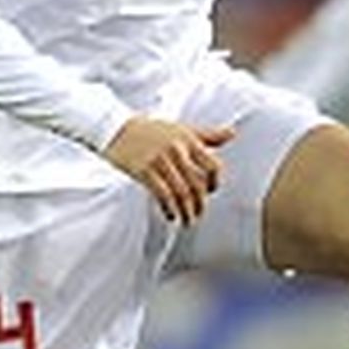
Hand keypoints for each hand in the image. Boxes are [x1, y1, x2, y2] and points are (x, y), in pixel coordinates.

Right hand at [105, 116, 234, 223]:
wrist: (117, 129)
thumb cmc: (152, 130)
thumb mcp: (182, 128)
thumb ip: (208, 134)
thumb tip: (231, 133)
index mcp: (188, 140)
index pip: (212, 165)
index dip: (214, 182)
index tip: (210, 191)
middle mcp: (176, 150)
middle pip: (196, 184)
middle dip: (200, 203)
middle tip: (199, 213)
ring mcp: (160, 160)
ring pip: (181, 192)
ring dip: (186, 211)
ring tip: (187, 220)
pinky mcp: (144, 170)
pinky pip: (162, 194)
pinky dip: (169, 208)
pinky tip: (171, 215)